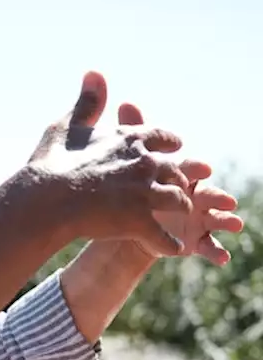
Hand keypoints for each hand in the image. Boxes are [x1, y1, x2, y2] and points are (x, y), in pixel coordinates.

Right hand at [26, 71, 195, 257]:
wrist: (42, 201)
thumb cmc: (49, 165)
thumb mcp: (66, 127)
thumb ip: (88, 102)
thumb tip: (95, 71)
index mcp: (131, 139)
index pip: (166, 138)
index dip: (171, 145)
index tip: (174, 150)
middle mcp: (145, 164)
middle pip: (178, 171)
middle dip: (180, 179)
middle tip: (182, 188)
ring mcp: (145, 194)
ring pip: (179, 201)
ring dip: (178, 209)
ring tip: (175, 219)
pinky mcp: (140, 222)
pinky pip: (166, 238)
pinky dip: (169, 244)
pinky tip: (170, 247)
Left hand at [115, 103, 243, 265]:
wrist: (125, 220)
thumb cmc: (130, 185)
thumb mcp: (130, 159)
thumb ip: (133, 132)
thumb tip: (126, 101)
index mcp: (182, 175)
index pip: (190, 170)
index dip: (196, 171)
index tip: (203, 170)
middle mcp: (194, 195)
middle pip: (209, 194)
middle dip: (218, 197)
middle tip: (226, 200)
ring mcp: (197, 217)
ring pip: (216, 219)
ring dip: (226, 221)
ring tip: (235, 224)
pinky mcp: (194, 239)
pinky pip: (208, 246)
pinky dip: (216, 252)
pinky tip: (222, 258)